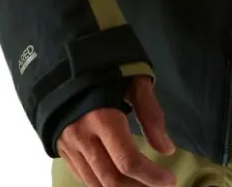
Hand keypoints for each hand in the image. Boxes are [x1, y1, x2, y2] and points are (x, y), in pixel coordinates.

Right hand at [56, 76, 176, 186]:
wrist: (65, 57)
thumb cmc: (106, 65)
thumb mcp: (134, 79)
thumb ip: (151, 113)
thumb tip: (167, 149)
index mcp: (101, 117)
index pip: (127, 160)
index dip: (151, 176)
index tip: (170, 180)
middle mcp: (81, 136)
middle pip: (112, 179)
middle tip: (159, 186)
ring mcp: (68, 144)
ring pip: (96, 183)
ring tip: (143, 185)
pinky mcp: (61, 147)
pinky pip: (83, 176)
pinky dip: (103, 184)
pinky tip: (120, 180)